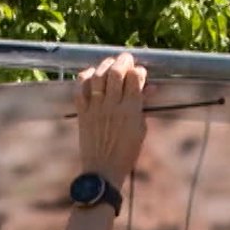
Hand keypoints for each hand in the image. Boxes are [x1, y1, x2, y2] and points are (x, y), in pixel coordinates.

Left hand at [75, 52, 146, 179]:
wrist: (102, 171)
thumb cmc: (126, 153)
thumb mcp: (140, 130)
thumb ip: (142, 107)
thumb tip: (149, 89)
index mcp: (130, 111)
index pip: (134, 79)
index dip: (138, 70)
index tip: (140, 71)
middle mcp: (112, 106)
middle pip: (116, 73)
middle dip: (122, 61)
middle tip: (126, 58)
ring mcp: (95, 109)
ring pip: (98, 77)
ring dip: (104, 65)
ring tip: (110, 63)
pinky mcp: (82, 113)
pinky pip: (80, 90)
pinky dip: (84, 78)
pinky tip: (90, 74)